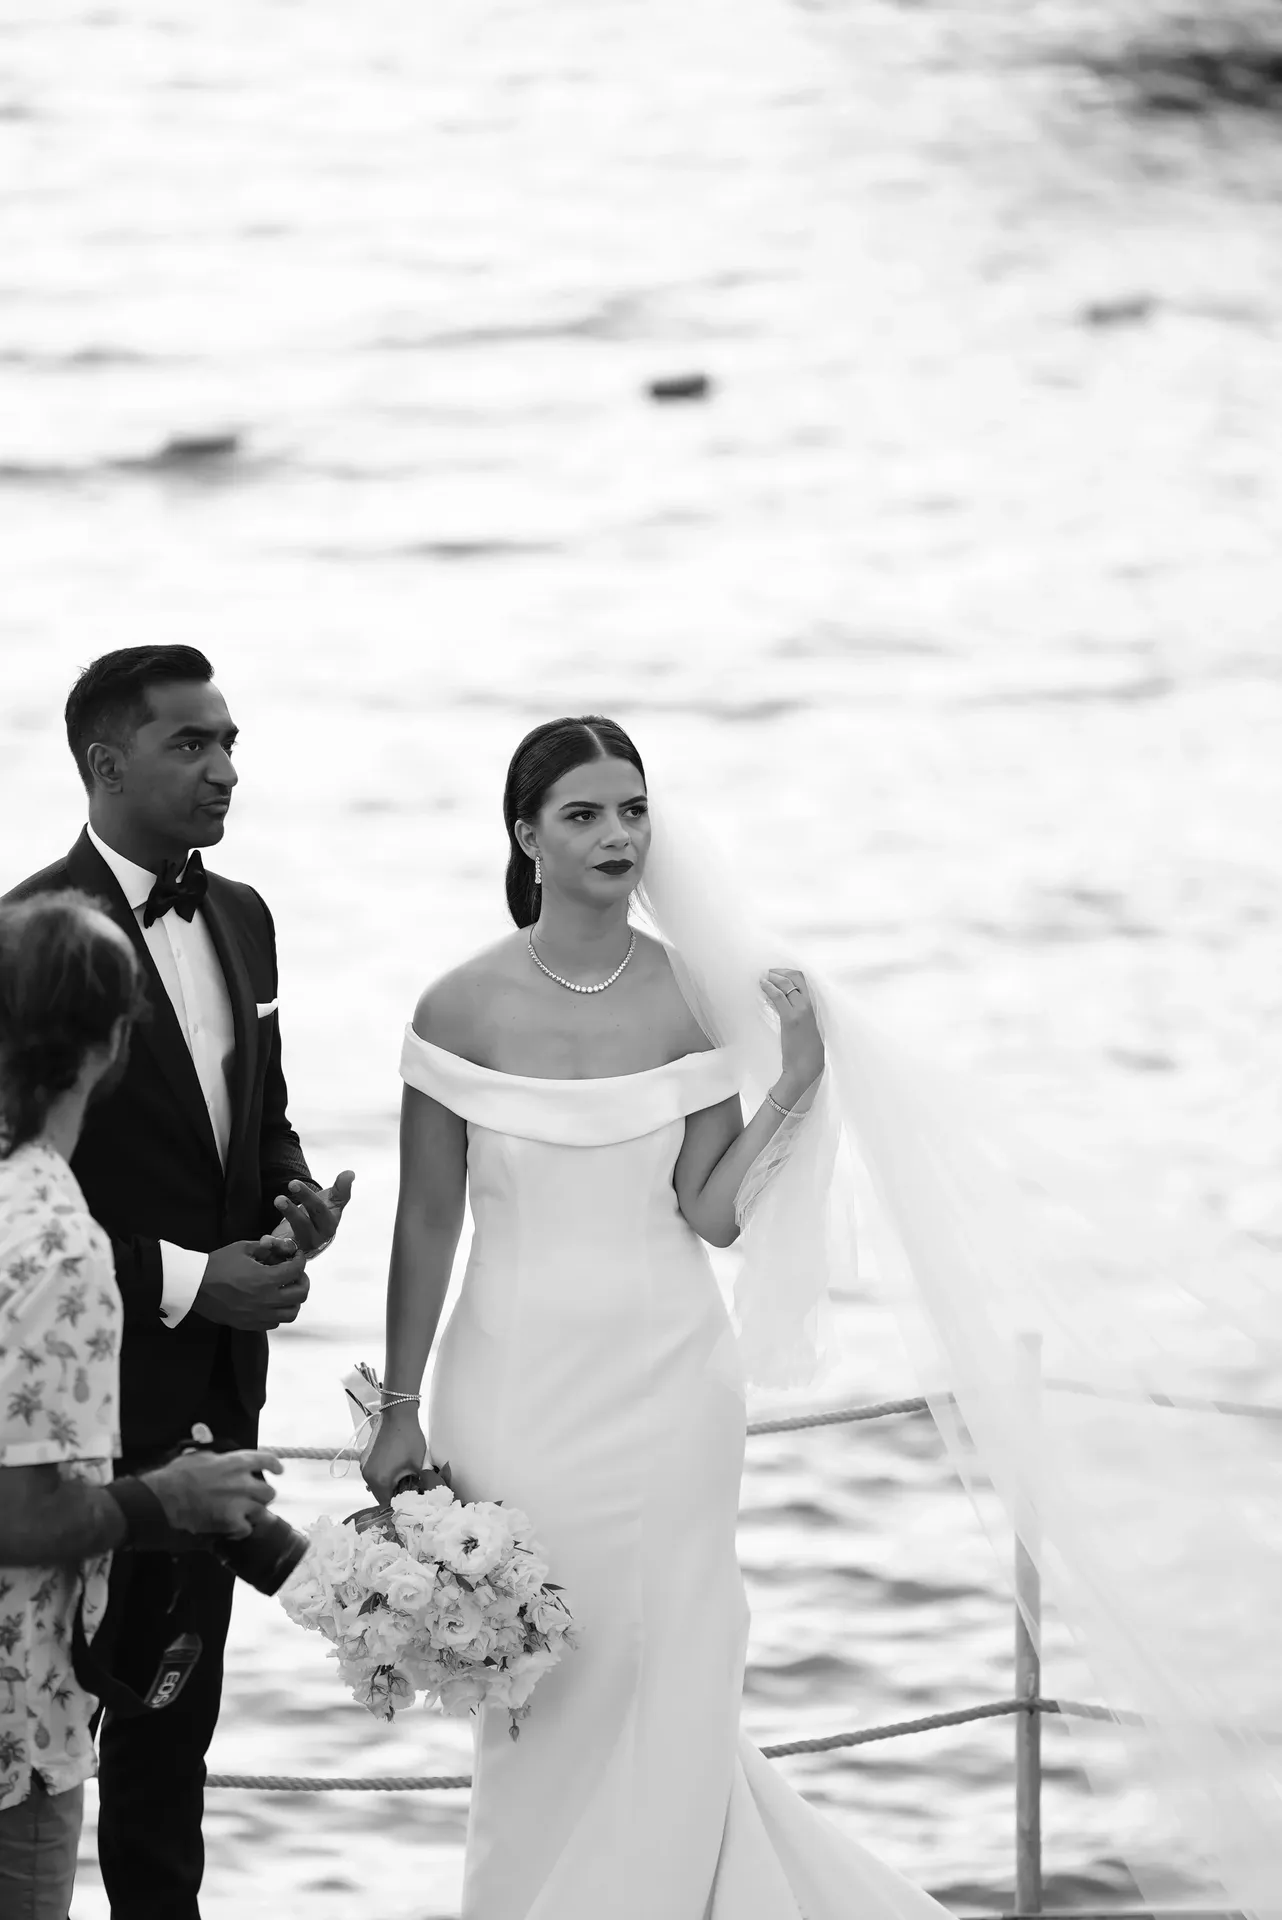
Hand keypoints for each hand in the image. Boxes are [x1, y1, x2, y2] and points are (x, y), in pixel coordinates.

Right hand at [143, 1448, 282, 1538]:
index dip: (274, 1466)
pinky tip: (231, 1529)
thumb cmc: (177, 1475)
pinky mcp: (231, 1522)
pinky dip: (240, 1530)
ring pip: (261, 1511)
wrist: (164, 1499)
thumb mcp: (199, 1457)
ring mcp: (239, 1503)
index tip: (278, 1471)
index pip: (266, 1460)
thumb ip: (216, 1458)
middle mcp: (243, 1482)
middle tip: (252, 1500)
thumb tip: (219, 1459)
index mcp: (235, 1462)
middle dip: (262, 1496)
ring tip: (242, 1516)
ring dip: (252, 1514)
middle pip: (269, 1491)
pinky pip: (246, 1529)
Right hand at [193, 1241, 309, 1330]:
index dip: (301, 1260)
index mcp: (266, 1279)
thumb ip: (266, 1248)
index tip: (297, 1257)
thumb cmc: (216, 1265)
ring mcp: (258, 1315)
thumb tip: (281, 1248)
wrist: (194, 1285)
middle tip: (296, 1274)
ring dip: (293, 1300)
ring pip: (291, 1313)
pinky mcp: (249, 1325)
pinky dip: (279, 1313)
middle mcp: (266, 1300)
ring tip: (286, 1290)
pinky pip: (275, 1323)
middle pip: (301, 1294)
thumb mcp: (243, 1248)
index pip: (297, 1270)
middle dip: (302, 1280)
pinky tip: (271, 1303)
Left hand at [267, 1170, 354, 1259]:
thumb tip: (349, 1173)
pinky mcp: (288, 1253)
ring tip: (265, 1238)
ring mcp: (301, 1248)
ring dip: (278, 1240)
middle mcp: (316, 1239)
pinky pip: (280, 1253)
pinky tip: (264, 1242)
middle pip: (304, 1225)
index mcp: (329, 1225)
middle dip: (291, 1212)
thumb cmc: (323, 1215)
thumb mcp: (333, 1202)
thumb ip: (341, 1188)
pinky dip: (272, 1249)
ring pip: (290, 1244)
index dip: (306, 1196)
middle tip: (278, 1199)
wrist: (315, 1234)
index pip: (318, 1210)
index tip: (292, 1183)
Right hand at [361, 1407, 426, 1508]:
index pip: (387, 1504)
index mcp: (379, 1481)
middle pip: (380, 1495)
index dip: (399, 1504)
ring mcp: (364, 1465)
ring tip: (403, 1476)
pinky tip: (395, 1466)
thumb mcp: (416, 1466)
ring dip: (388, 1484)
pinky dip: (382, 1474)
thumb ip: (414, 1486)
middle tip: (408, 1488)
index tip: (409, 1501)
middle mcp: (367, 1475)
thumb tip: (416, 1496)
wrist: (398, 1415)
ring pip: (376, 1484)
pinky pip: (373, 1473)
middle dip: (393, 1494)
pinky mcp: (365, 1457)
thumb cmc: (409, 1440)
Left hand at [760, 967, 823, 1103]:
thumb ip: (802, 1018)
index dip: (792, 973)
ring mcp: (800, 1011)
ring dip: (774, 977)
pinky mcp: (790, 1019)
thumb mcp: (810, 1031)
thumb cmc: (808, 1054)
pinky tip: (763, 985)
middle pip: (797, 978)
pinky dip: (769, 988)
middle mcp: (809, 1006)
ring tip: (764, 977)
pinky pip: (779, 997)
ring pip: (787, 985)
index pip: (805, 983)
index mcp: (815, 1009)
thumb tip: (790, 1007)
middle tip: (770, 972)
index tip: (780, 973)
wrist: (805, 1069)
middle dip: (782, 971)